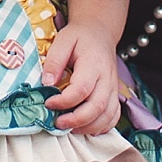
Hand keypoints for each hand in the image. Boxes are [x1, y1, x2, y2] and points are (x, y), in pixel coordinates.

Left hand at [41, 21, 121, 136]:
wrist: (100, 33)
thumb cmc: (80, 37)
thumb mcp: (63, 40)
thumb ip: (54, 61)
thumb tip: (47, 83)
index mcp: (94, 63)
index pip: (81, 89)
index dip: (64, 101)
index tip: (48, 103)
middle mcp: (107, 78)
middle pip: (97, 106)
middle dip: (76, 120)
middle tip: (57, 123)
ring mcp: (113, 88)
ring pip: (107, 115)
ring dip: (88, 127)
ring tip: (69, 128)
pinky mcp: (114, 95)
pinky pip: (113, 116)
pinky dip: (101, 127)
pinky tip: (86, 128)